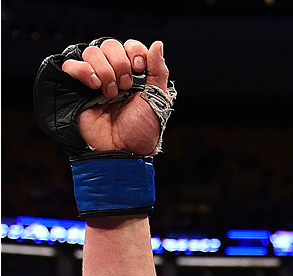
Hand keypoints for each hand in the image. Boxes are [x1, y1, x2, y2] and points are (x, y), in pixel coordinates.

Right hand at [61, 39, 167, 155]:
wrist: (122, 152)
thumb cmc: (141, 131)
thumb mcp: (156, 101)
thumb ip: (158, 72)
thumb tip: (157, 44)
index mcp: (134, 75)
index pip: (130, 46)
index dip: (134, 51)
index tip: (139, 68)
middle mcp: (113, 73)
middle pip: (110, 45)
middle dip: (119, 63)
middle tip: (125, 86)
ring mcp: (94, 80)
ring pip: (92, 52)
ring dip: (104, 70)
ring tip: (110, 93)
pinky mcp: (77, 88)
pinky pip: (71, 65)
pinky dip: (82, 70)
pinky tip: (94, 85)